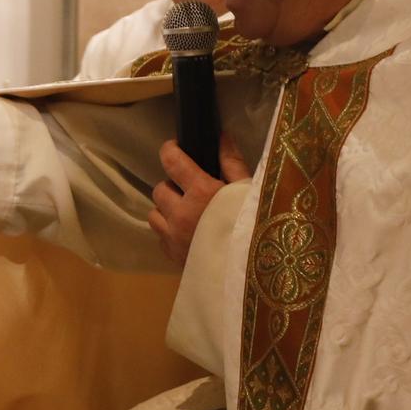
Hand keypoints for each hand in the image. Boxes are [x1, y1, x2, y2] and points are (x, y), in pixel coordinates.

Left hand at [148, 136, 250, 264]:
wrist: (253, 273)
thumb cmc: (256, 227)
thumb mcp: (249, 192)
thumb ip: (232, 163)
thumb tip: (221, 137)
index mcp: (201, 193)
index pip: (172, 162)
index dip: (169, 150)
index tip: (173, 148)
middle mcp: (180, 214)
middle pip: (159, 189)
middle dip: (172, 186)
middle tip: (190, 191)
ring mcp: (173, 237)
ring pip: (154, 214)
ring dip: (166, 210)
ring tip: (187, 214)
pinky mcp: (172, 256)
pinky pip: (160, 237)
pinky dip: (169, 232)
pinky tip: (189, 234)